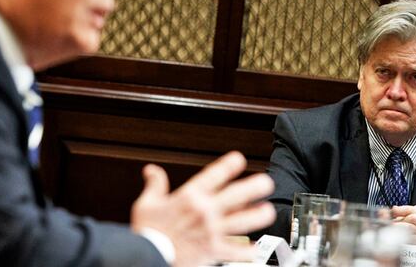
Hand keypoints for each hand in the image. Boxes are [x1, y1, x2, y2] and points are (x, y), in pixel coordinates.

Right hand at [130, 151, 275, 266]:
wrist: (148, 257)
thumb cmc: (148, 232)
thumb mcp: (147, 204)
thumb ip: (155, 185)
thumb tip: (152, 171)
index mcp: (189, 197)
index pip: (214, 174)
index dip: (230, 164)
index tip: (239, 159)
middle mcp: (205, 211)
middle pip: (237, 194)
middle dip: (255, 186)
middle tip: (266, 183)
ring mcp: (212, 231)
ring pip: (244, 221)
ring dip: (259, 216)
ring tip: (268, 212)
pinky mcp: (214, 251)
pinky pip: (237, 251)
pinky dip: (249, 251)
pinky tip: (256, 248)